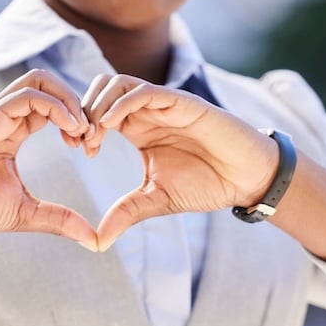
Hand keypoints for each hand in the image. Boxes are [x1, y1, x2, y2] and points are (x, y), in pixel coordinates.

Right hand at [0, 69, 96, 248]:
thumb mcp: (26, 213)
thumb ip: (60, 219)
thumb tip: (94, 240)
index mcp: (11, 131)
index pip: (50, 106)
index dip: (75, 119)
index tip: (88, 147)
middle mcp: (2, 116)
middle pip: (47, 83)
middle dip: (77, 102)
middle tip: (89, 136)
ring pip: (39, 80)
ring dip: (69, 100)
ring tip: (81, 130)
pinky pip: (27, 97)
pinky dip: (56, 107)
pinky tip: (70, 129)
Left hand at [81, 74, 278, 250]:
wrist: (246, 178)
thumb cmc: (206, 184)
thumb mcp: (156, 200)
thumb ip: (125, 214)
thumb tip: (96, 242)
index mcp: (137, 129)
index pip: (97, 111)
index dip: (81, 126)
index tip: (79, 150)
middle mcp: (147, 112)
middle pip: (100, 89)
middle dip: (83, 111)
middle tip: (80, 140)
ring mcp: (163, 104)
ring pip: (117, 83)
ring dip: (98, 104)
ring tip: (94, 134)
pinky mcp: (181, 102)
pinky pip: (144, 91)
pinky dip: (121, 103)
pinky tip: (110, 125)